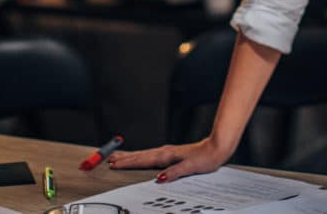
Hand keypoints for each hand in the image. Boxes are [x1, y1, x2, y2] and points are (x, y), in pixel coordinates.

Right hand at [108, 137, 233, 182]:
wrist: (216, 148)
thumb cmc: (206, 158)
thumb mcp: (190, 167)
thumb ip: (174, 173)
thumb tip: (160, 178)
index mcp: (167, 155)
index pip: (143, 160)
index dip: (128, 163)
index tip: (114, 164)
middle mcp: (165, 152)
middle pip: (140, 155)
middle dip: (125, 158)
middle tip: (110, 160)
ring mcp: (168, 151)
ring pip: (144, 154)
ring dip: (131, 156)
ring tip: (119, 157)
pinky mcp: (172, 153)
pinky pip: (151, 155)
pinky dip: (142, 156)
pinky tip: (141, 158)